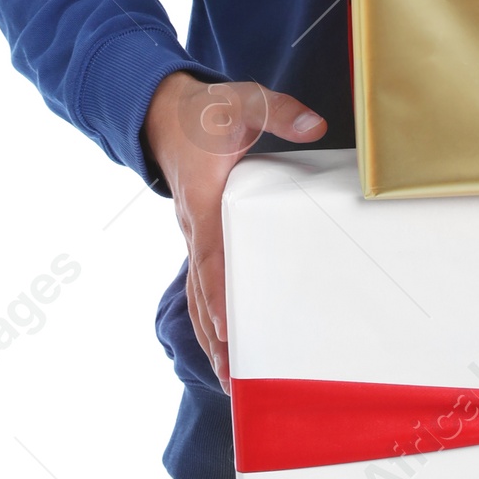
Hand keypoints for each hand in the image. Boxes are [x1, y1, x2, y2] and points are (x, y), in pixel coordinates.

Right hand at [143, 73, 326, 393]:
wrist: (163, 112)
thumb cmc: (205, 112)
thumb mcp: (243, 100)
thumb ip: (279, 111)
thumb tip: (314, 124)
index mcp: (205, 200)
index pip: (212, 256)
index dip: (219, 295)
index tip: (228, 333)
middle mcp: (195, 226)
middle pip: (204, 291)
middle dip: (217, 336)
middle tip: (234, 377)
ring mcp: (193, 234)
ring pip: (199, 295)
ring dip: (211, 336)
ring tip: (230, 378)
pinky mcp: (199, 235)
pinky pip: (202, 283)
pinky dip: (208, 316)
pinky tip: (222, 344)